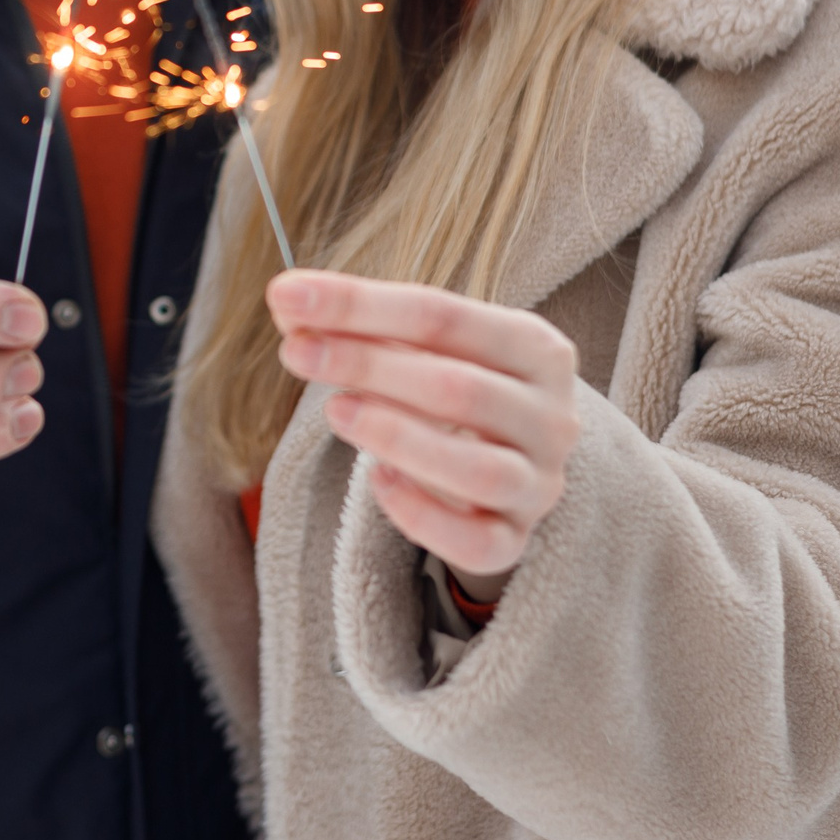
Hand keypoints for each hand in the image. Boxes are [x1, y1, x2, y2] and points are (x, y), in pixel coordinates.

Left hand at [269, 269, 579, 595]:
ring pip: (477, 469)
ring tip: (335, 410)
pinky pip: (476, 542)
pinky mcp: (517, 538)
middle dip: (368, 366)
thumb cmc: (453, 386)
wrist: (505, 458)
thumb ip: (359, 324)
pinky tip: (377, 480)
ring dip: (396, 436)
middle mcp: (551, 416)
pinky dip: (421, 514)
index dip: (361, 305)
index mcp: (536, 347)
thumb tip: (289, 301)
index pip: (444, 316)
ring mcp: (539, 482)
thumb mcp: (420, 347)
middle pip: (460, 389)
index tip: (289, 296)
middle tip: (296, 352)